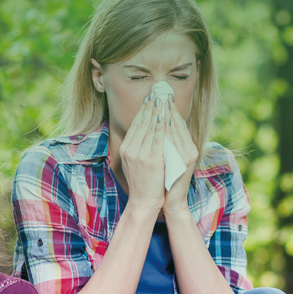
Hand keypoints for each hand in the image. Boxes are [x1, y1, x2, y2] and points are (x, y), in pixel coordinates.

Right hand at [119, 91, 166, 214]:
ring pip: (149, 127)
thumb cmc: (142, 184)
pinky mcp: (151, 160)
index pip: (136, 124)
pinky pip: (157, 138)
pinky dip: (161, 126)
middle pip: (141, 122)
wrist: (143, 202)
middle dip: (151, 105)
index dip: (143, 109)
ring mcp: (140, 154)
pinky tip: (166, 116)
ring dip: (157, 111)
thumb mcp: (134, 163)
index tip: (151, 97)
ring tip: (163, 98)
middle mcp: (130, 149)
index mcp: (126, 149)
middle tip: (158, 91)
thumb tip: (145, 132)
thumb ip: (138, 147)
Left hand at [163, 95, 197, 216]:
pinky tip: (162, 118)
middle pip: (178, 123)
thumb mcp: (168, 159)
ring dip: (167, 113)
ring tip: (159, 99)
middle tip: (160, 90)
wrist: (171, 201)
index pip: (178, 123)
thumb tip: (159, 126)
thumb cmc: (167, 180)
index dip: (170, 108)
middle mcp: (190, 149)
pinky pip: (174, 141)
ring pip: (177, 129)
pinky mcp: (185, 161)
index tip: (161, 95)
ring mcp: (189, 155)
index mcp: (187, 147)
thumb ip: (166, 144)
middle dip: (168, 106)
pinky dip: (168, 129)